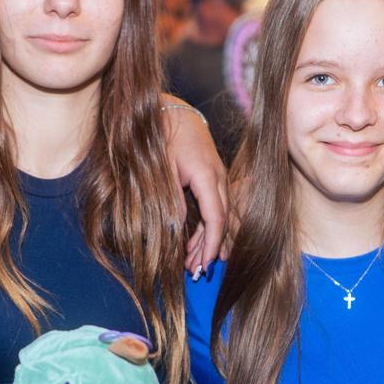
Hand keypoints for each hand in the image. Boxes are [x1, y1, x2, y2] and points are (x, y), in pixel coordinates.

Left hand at [161, 101, 228, 273]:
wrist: (168, 110)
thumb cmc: (160, 136)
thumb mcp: (160, 168)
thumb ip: (170, 197)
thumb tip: (176, 227)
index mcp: (206, 174)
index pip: (217, 216)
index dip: (212, 243)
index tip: (204, 264)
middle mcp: (217, 176)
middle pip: (222, 219)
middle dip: (212, 248)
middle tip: (198, 273)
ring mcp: (217, 175)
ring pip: (221, 214)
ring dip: (209, 240)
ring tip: (195, 263)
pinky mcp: (211, 176)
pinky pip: (216, 206)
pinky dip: (208, 226)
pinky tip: (196, 243)